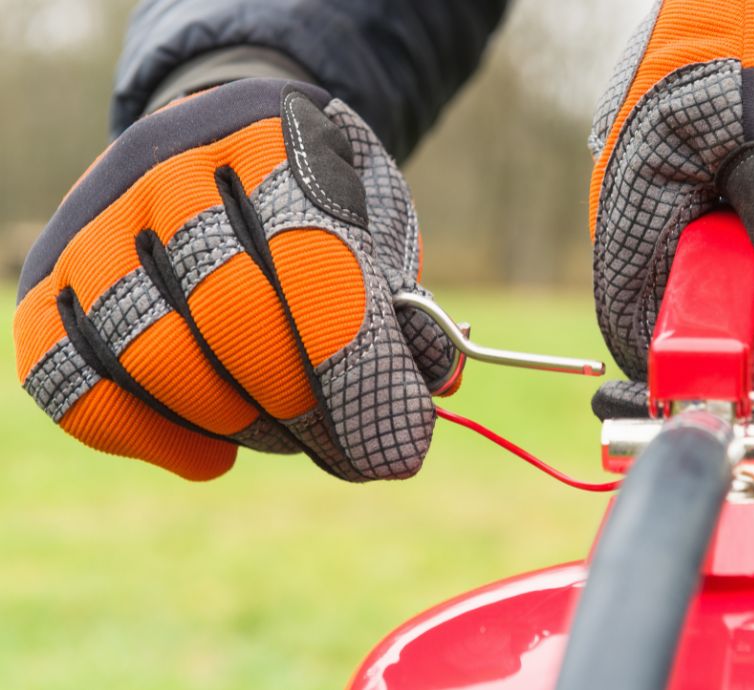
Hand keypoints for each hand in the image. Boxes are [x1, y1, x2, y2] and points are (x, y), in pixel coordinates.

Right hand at [14, 79, 454, 480]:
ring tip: (288, 428)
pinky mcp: (48, 286)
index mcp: (272, 138)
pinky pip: (80, 386)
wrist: (213, 158)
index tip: (399, 444)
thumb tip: (429, 399)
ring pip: (157, 358)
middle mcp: (168, 169)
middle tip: (349, 445)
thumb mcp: (375, 233)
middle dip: (304, 404)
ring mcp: (96, 225)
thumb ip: (404, 309)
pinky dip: (159, 439)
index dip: (357, 366)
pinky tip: (217, 453)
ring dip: (239, 422)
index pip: (311, 262)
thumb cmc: (313, 206)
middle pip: (233, 315)